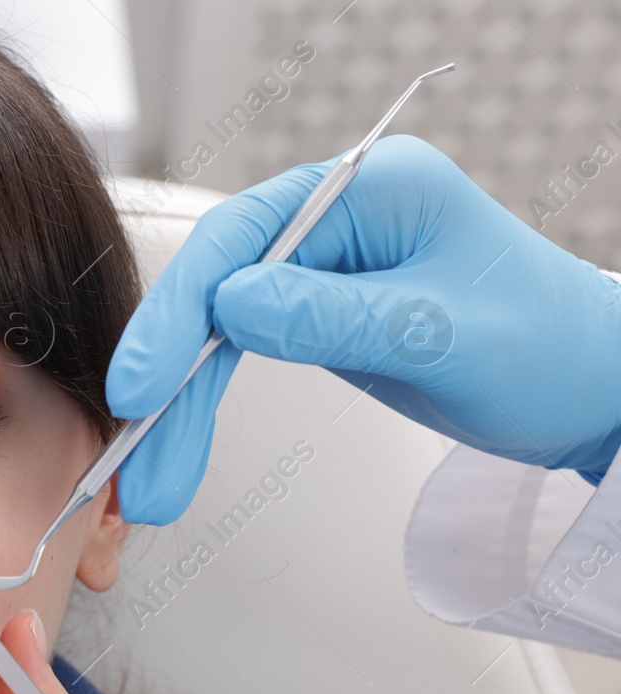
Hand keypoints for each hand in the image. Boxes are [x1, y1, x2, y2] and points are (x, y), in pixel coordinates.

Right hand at [106, 134, 620, 523]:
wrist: (592, 392)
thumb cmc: (548, 351)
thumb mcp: (442, 336)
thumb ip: (334, 318)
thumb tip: (230, 310)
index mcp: (370, 189)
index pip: (243, 240)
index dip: (180, 313)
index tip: (140, 387)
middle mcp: (333, 219)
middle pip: (215, 290)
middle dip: (172, 382)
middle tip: (136, 459)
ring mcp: (320, 267)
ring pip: (217, 333)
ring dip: (181, 410)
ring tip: (154, 486)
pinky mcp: (315, 315)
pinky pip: (237, 356)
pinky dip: (205, 406)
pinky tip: (178, 448)